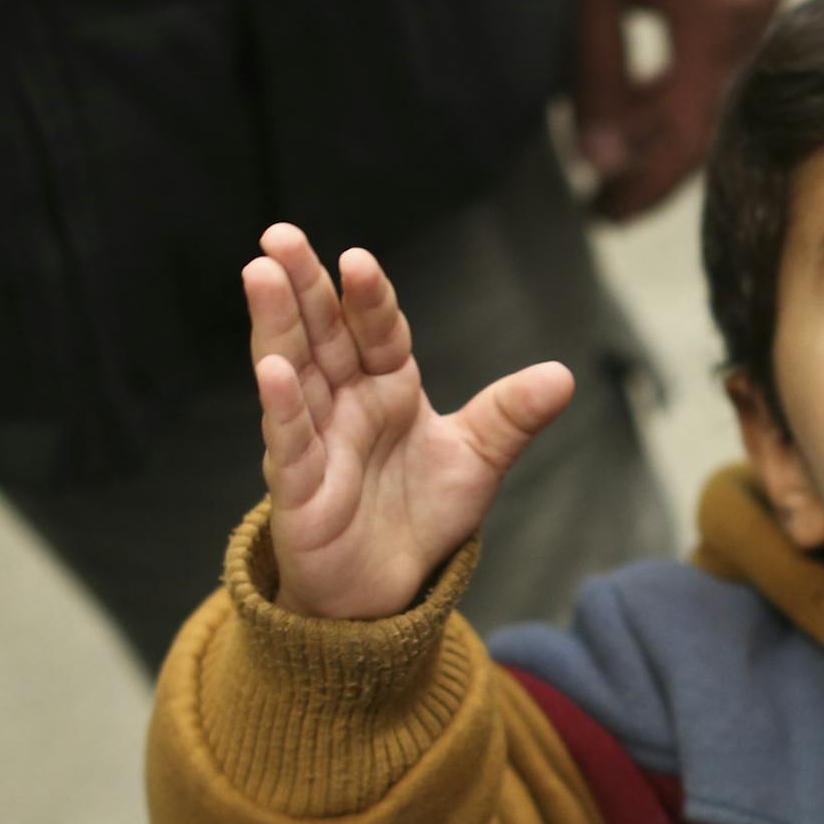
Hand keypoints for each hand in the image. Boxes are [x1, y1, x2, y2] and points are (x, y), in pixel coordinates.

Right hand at [244, 223, 573, 619]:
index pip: (378, 330)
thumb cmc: (423, 514)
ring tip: (260, 272)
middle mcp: (346, 402)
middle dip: (304, 287)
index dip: (369, 298)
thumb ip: (512, 417)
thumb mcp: (478, 461)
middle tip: (281, 236)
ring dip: (276, 325)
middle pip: (323, 334)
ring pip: (293, 371)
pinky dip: (281, 405)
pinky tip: (271, 370)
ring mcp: (316, 439)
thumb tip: (563, 376)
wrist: (389, 586)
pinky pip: (289, 440)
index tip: (357, 261)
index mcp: (389, 386)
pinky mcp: (298, 486)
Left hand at [560, 0, 784, 219]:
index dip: (646, 186)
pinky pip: (725, 34)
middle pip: (713, 112)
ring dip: (668, 110)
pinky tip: (641, 74)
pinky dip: (686, 64)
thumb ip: (594, 73)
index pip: (691, 135)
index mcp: (720, 4)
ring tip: (610, 135)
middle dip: (654, 156)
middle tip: (600, 188)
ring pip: (719, 74)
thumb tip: (601, 158)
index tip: (604, 213)